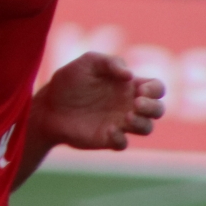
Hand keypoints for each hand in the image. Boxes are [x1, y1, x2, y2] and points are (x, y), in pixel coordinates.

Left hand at [15, 52, 166, 189]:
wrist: (47, 105)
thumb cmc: (69, 81)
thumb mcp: (88, 62)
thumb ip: (110, 62)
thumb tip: (129, 76)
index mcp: (128, 85)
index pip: (156, 88)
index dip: (155, 89)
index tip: (139, 89)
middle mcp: (128, 105)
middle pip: (158, 110)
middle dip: (153, 107)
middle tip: (136, 103)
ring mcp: (119, 123)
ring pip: (146, 128)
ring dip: (141, 123)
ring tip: (125, 117)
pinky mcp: (107, 138)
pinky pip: (123, 144)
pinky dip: (121, 138)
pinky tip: (109, 130)